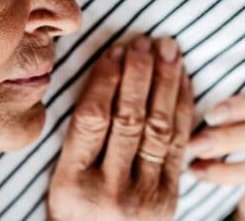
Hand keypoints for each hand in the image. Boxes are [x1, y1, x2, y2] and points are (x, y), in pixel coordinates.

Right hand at [48, 36, 193, 220]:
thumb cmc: (75, 212)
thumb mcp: (61, 181)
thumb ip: (78, 139)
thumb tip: (105, 79)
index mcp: (73, 183)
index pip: (92, 119)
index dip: (105, 80)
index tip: (114, 51)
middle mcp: (111, 190)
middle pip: (129, 119)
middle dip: (139, 74)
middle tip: (145, 42)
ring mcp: (145, 196)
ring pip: (158, 128)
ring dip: (165, 83)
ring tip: (168, 50)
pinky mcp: (170, 198)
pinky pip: (179, 145)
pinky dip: (182, 108)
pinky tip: (183, 80)